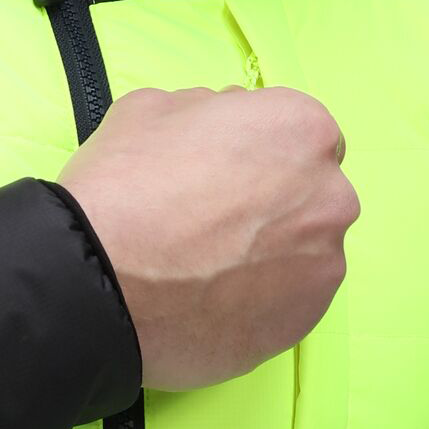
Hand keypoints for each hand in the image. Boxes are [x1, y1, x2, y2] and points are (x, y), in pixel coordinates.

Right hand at [56, 83, 359, 391]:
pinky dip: (259, 299)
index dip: (261, 150)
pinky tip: (212, 300)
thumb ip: (209, 110)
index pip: (301, 134)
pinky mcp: (304, 322)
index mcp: (303, 130)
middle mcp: (330, 195)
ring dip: (270, 253)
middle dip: (274, 202)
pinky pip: (288, 301)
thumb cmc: (125, 184)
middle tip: (214, 221)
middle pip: (311, 193)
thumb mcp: (154, 107)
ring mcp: (323, 264)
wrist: (98, 283)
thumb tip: (222, 125)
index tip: (227, 171)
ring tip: (207, 269)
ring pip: (304, 251)